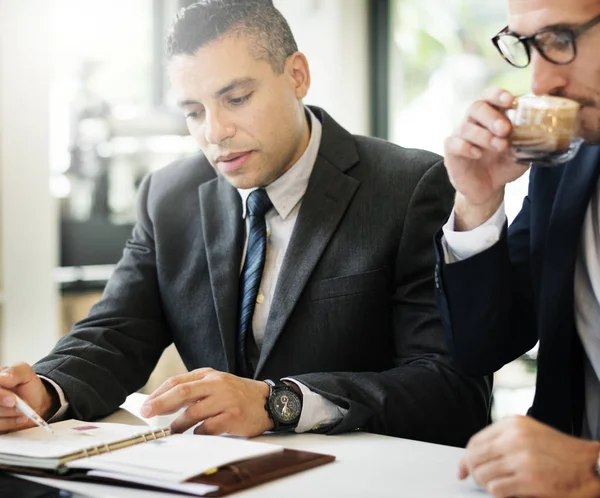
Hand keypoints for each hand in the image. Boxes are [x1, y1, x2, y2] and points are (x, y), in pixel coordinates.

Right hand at [0, 362, 55, 433]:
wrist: (35, 400)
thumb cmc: (27, 385)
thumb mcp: (26, 373)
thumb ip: (15, 372)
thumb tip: (3, 377)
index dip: (0, 396)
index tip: (12, 400)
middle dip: (7, 408)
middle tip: (21, 407)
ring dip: (10, 415)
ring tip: (23, 411)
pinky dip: (10, 423)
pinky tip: (20, 418)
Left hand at [141, 368, 273, 436]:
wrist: (268, 401)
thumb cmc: (238, 394)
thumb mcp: (217, 383)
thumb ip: (195, 390)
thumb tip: (164, 403)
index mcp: (209, 374)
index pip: (178, 381)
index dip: (159, 393)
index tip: (147, 404)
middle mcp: (217, 384)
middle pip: (182, 392)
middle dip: (161, 403)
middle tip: (147, 413)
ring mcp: (225, 399)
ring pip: (193, 412)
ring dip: (178, 424)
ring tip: (172, 431)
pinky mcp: (233, 416)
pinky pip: (208, 427)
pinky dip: (198, 433)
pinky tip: (197, 434)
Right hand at [444, 87, 528, 230]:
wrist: (487, 189)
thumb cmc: (503, 165)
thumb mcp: (521, 153)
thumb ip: (528, 142)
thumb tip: (544, 134)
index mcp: (491, 116)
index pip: (490, 96)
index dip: (498, 95)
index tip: (511, 101)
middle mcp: (473, 122)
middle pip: (476, 107)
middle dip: (492, 117)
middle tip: (506, 129)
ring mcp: (461, 136)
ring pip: (466, 127)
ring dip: (484, 135)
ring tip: (500, 146)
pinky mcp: (452, 152)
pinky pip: (453, 143)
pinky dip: (466, 147)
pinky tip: (478, 154)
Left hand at [459, 415, 599, 497]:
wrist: (590, 465)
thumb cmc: (559, 451)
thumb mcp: (528, 433)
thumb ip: (502, 439)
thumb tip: (472, 457)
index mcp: (512, 424)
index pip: (475, 441)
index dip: (465, 457)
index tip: (462, 468)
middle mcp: (514, 439)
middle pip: (475, 458)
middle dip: (472, 472)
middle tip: (475, 480)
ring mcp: (521, 459)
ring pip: (483, 475)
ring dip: (485, 484)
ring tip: (495, 485)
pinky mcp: (530, 480)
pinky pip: (497, 489)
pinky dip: (498, 493)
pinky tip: (507, 492)